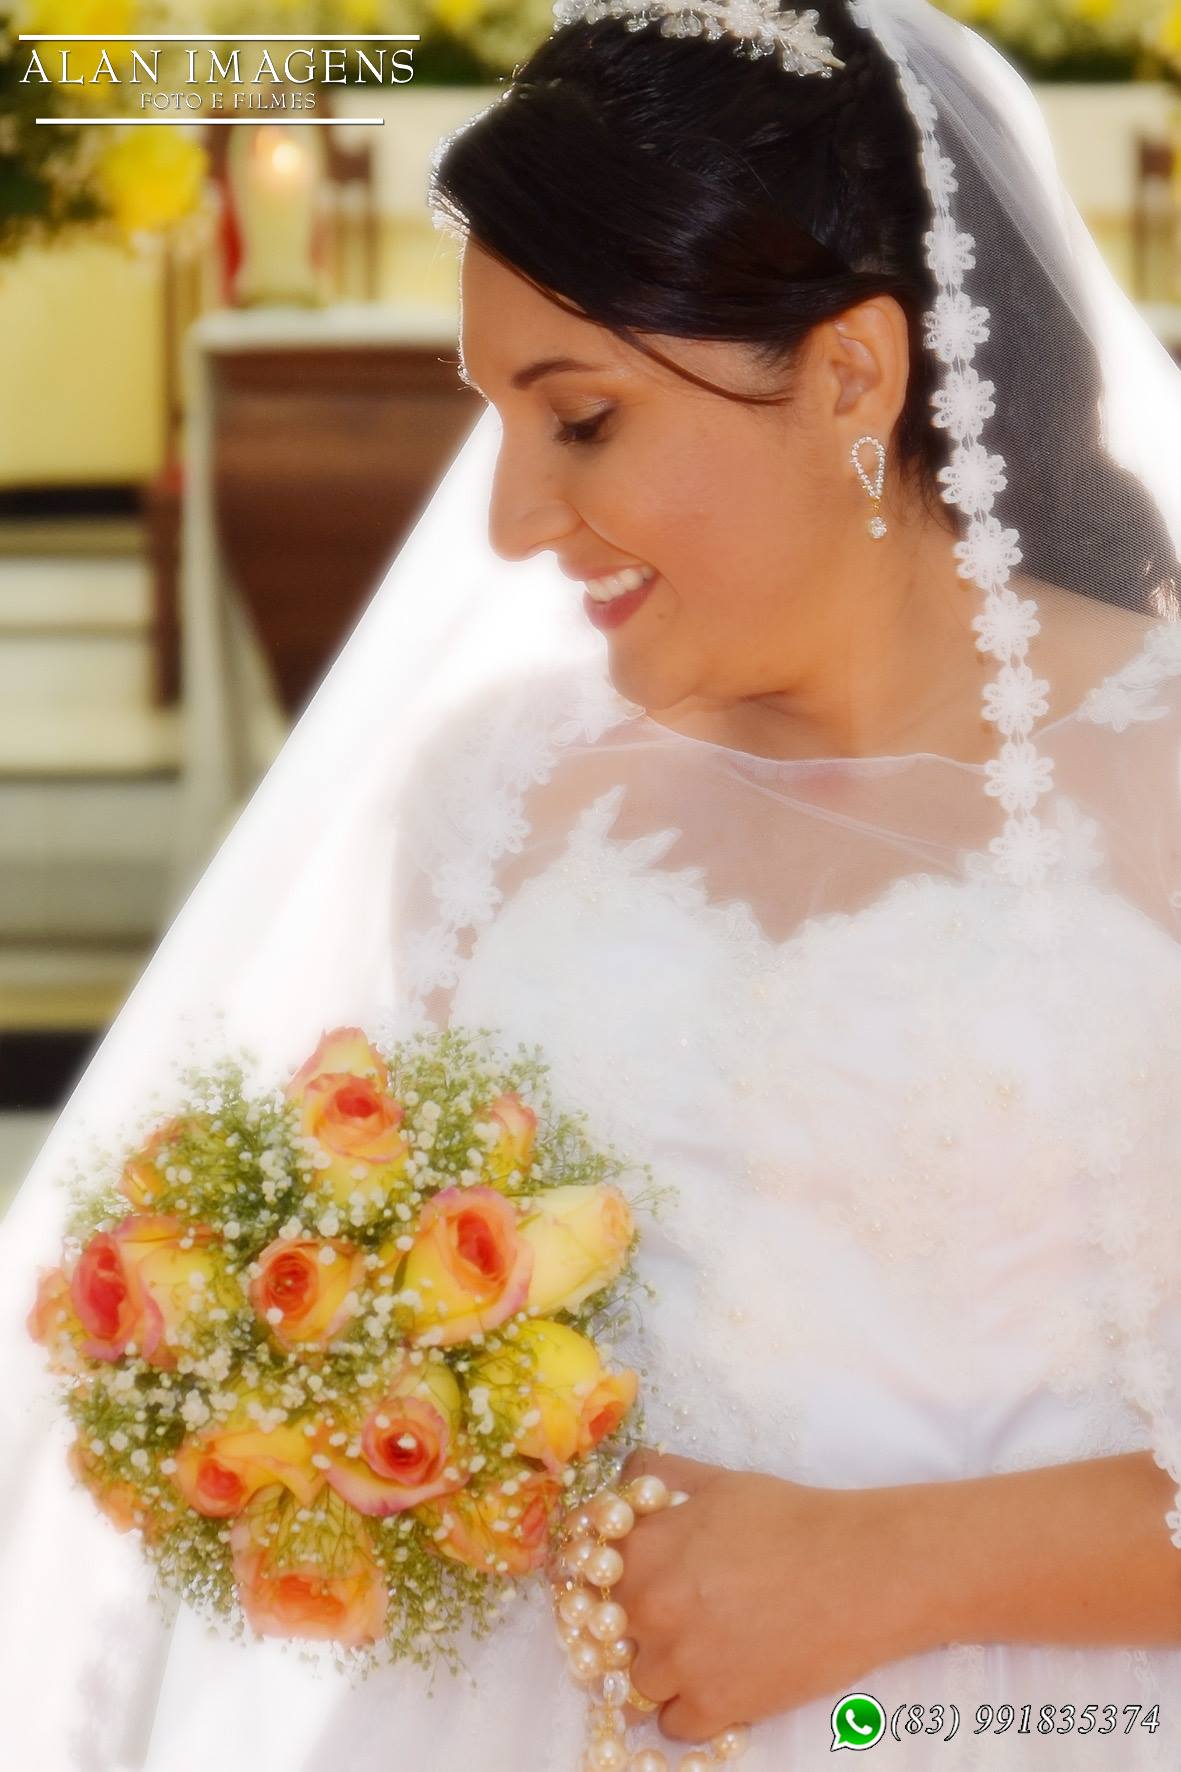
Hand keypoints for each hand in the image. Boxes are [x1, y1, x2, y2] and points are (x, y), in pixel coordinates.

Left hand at [609, 1447, 929, 1745]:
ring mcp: (678, 1664)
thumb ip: (655, 1479)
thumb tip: (620, 1481)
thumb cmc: (792, 1520)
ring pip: (636, 1681)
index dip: (605, 1574)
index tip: (627, 1578)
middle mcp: (647, 1608)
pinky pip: (672, 1725)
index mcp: (641, 1548)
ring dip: (661, 1668)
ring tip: (706, 1645)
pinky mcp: (713, 1709)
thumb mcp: (716, 1481)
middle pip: (607, 1630)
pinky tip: (721, 1676)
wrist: (862, 1572)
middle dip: (635, 1622)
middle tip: (681, 1611)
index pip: (583, 1572)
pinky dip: (690, 1709)